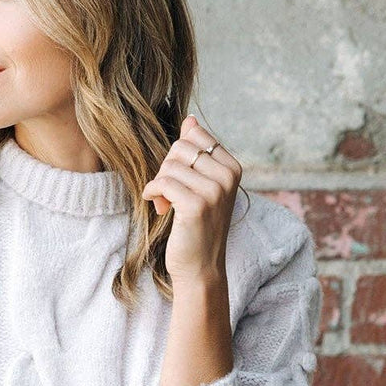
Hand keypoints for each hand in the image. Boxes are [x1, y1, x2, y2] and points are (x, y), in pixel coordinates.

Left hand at [141, 114, 242, 282]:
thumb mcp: (202, 185)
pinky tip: (157, 206)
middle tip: (167, 192)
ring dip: (159, 184)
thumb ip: (197, 153)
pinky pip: (163, 182)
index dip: (178, 155)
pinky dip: (153, 192)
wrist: (201, 266)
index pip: (196, 135)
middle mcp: (227, 176)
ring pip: (169, 165)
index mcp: (232, 167)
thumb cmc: (197, 226)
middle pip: (180, 147)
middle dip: (166, 168)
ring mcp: (214, 191)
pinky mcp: (196, 205)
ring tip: (164, 203)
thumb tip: (190, 119)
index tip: (177, 177)